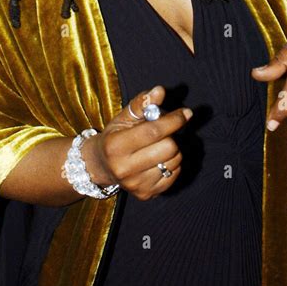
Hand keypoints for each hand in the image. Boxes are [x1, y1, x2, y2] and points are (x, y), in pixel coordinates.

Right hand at [82, 85, 192, 200]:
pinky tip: (159, 159)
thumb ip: (142, 103)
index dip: (173, 120)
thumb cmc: (114, 136)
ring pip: (174, 162)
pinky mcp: (146, 194)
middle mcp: (124, 169)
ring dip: (173, 150)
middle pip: (168, 148)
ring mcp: (136, 185)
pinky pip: (174, 175)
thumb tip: (160, 91)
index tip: (186, 112)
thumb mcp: (123, 117)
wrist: (100, 166)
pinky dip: (172, 164)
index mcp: (116, 146)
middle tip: (164, 131)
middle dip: (171, 135)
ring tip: (159, 145)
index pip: (153, 131)